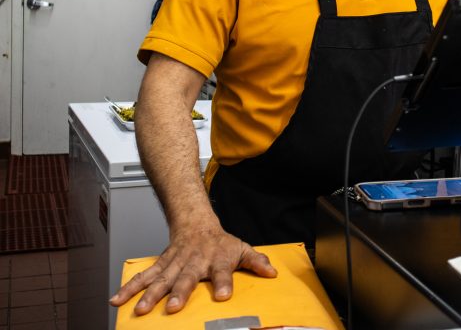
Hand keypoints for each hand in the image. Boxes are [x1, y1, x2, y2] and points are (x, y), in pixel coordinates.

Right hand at [109, 224, 276, 314]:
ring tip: (140, 310)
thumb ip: (256, 261)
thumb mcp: (242, 248)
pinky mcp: (161, 265)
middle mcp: (194, 261)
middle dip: (180, 292)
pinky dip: (129, 288)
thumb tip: (272, 273)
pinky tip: (117, 300)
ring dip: (149, 294)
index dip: (224, 283)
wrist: (195, 222)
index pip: (222, 271)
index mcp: (217, 259)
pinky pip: (143, 277)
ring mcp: (175, 263)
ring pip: (161, 279)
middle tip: (174, 307)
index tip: (222, 295)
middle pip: (186, 277)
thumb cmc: (219, 242)